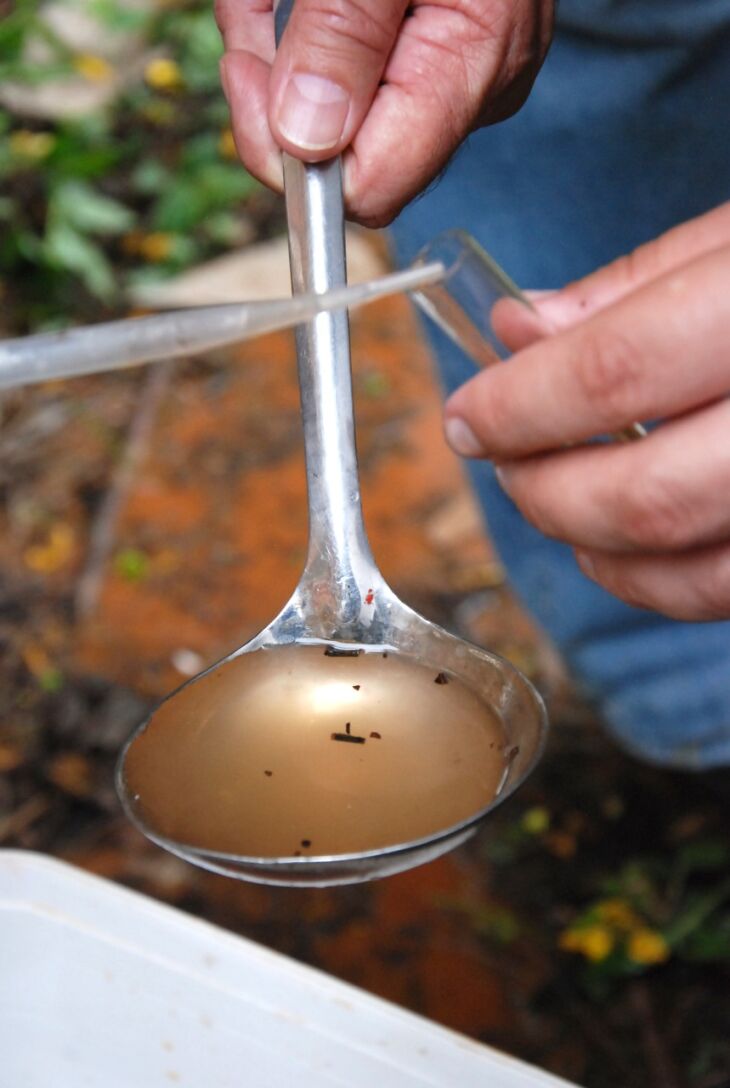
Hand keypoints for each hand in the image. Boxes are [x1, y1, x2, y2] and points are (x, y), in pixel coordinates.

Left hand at [216, 0, 552, 225]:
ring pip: (328, 110)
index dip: (295, 153)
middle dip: (276, 83)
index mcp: (470, 69)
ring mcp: (452, 75)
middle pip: (342, 152)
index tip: (247, 71)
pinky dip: (290, 23)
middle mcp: (469, 90)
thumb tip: (306, 140)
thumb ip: (348, 30)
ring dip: (273, 42)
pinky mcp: (430, 54)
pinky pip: (344, 69)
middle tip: (255, 2)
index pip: (371, 187)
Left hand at [444, 202, 729, 620]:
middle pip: (644, 496)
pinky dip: (657, 583)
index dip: (519, 406)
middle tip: (499, 460)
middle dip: (542, 490)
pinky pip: (729, 593)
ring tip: (551, 501)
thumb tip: (522, 330)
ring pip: (689, 569)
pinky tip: (619, 547)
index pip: (617, 372)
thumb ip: (640, 284)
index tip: (468, 415)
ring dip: (591, 548)